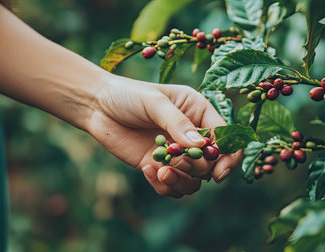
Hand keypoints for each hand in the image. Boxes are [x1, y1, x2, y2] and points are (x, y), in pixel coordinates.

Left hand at [87, 75, 241, 197]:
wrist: (97, 106)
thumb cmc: (128, 95)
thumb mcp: (155, 103)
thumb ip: (178, 123)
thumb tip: (201, 146)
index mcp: (199, 112)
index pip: (225, 138)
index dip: (228, 157)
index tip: (219, 173)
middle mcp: (191, 135)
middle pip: (210, 164)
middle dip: (196, 168)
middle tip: (176, 162)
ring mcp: (176, 153)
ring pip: (194, 181)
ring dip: (180, 181)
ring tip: (161, 170)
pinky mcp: (159, 166)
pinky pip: (171, 187)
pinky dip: (163, 185)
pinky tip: (146, 169)